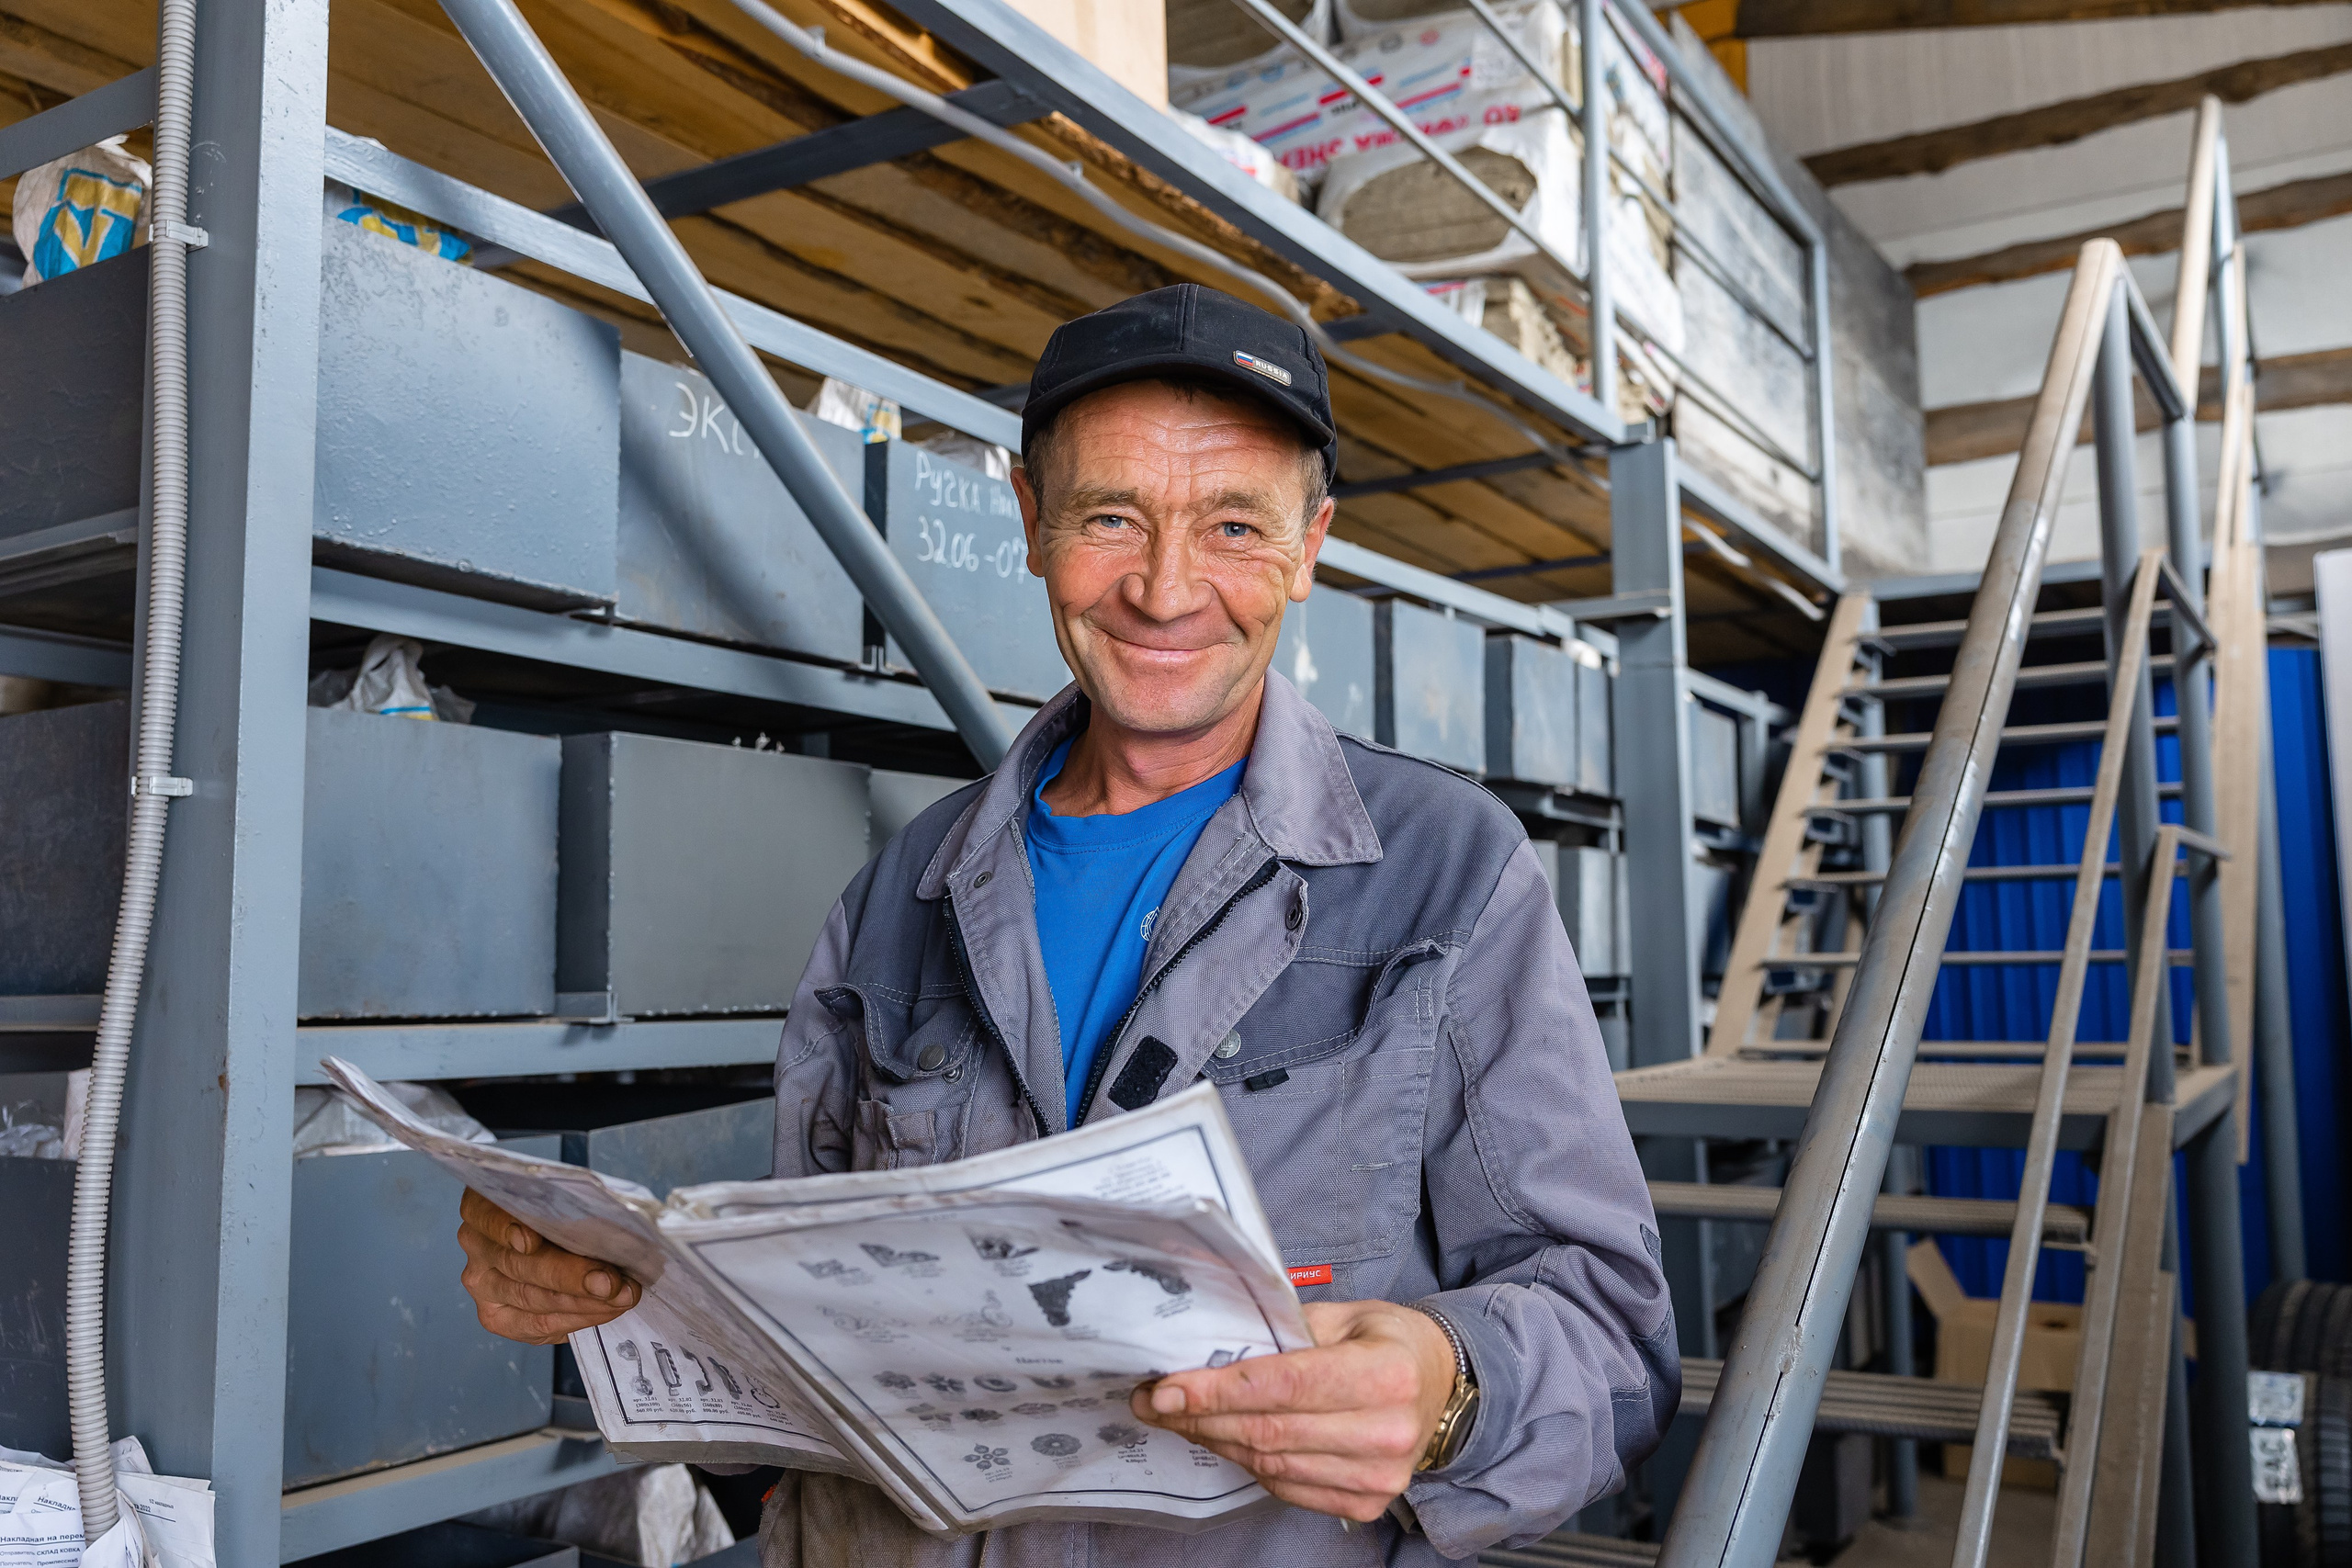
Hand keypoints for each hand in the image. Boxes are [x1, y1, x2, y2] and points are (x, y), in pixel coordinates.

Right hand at [457, 1188, 640, 1343]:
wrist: (556, 1235)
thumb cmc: (561, 1210)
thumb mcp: (561, 1197)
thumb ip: (571, 1207)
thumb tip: (611, 1230)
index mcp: (482, 1207)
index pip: (488, 1216)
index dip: (508, 1230)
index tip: (531, 1243)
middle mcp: (476, 1246)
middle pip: (519, 1265)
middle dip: (570, 1276)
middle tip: (610, 1282)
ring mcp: (482, 1284)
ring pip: (531, 1299)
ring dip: (582, 1302)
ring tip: (619, 1297)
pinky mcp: (497, 1317)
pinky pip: (536, 1324)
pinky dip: (577, 1318)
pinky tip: (605, 1310)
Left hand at [1130, 1299, 1457, 1520]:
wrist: (1440, 1387)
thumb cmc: (1385, 1341)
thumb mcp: (1344, 1315)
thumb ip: (1284, 1330)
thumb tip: (1210, 1346)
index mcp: (1385, 1373)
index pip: (1285, 1385)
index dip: (1219, 1390)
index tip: (1168, 1387)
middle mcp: (1387, 1432)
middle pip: (1270, 1431)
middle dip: (1201, 1416)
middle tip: (1155, 1400)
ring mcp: (1380, 1476)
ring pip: (1270, 1465)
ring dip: (1216, 1440)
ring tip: (1179, 1417)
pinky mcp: (1367, 1502)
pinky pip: (1286, 1488)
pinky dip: (1247, 1463)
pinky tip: (1221, 1438)